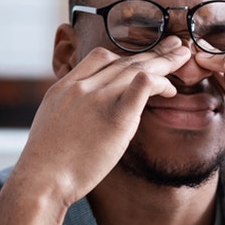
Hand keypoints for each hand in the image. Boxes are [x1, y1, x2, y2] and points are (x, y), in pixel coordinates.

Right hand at [13, 36, 191, 206]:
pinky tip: (170, 87)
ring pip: (136, 68)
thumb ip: (71, 113)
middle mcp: (82, 87)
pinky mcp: (116, 117)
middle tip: (175, 44)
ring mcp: (99, 99)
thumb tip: (84, 120)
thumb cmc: (45, 165)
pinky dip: (159, 81)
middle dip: (153, 51)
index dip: (126, 56)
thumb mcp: (51, 125)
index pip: (99, 57)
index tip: (142, 59)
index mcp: (65, 87)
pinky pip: (142, 86)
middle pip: (124, 59)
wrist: (41, 180)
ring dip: (164, 61)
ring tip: (183, 57)